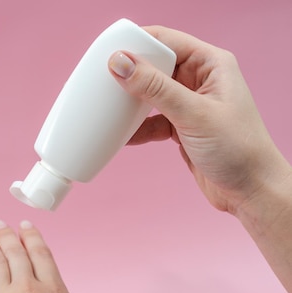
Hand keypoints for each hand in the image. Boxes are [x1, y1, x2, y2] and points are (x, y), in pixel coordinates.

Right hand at [108, 25, 291, 214]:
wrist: (249, 191)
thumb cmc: (238, 149)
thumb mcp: (193, 115)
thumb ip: (155, 88)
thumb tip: (121, 63)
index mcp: (211, 63)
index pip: (167, 40)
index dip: (137, 44)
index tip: (109, 56)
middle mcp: (200, 79)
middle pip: (155, 66)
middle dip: (129, 74)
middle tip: (103, 83)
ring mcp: (189, 103)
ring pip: (150, 94)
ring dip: (131, 104)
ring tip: (108, 109)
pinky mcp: (180, 126)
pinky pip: (151, 120)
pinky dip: (137, 128)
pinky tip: (122, 136)